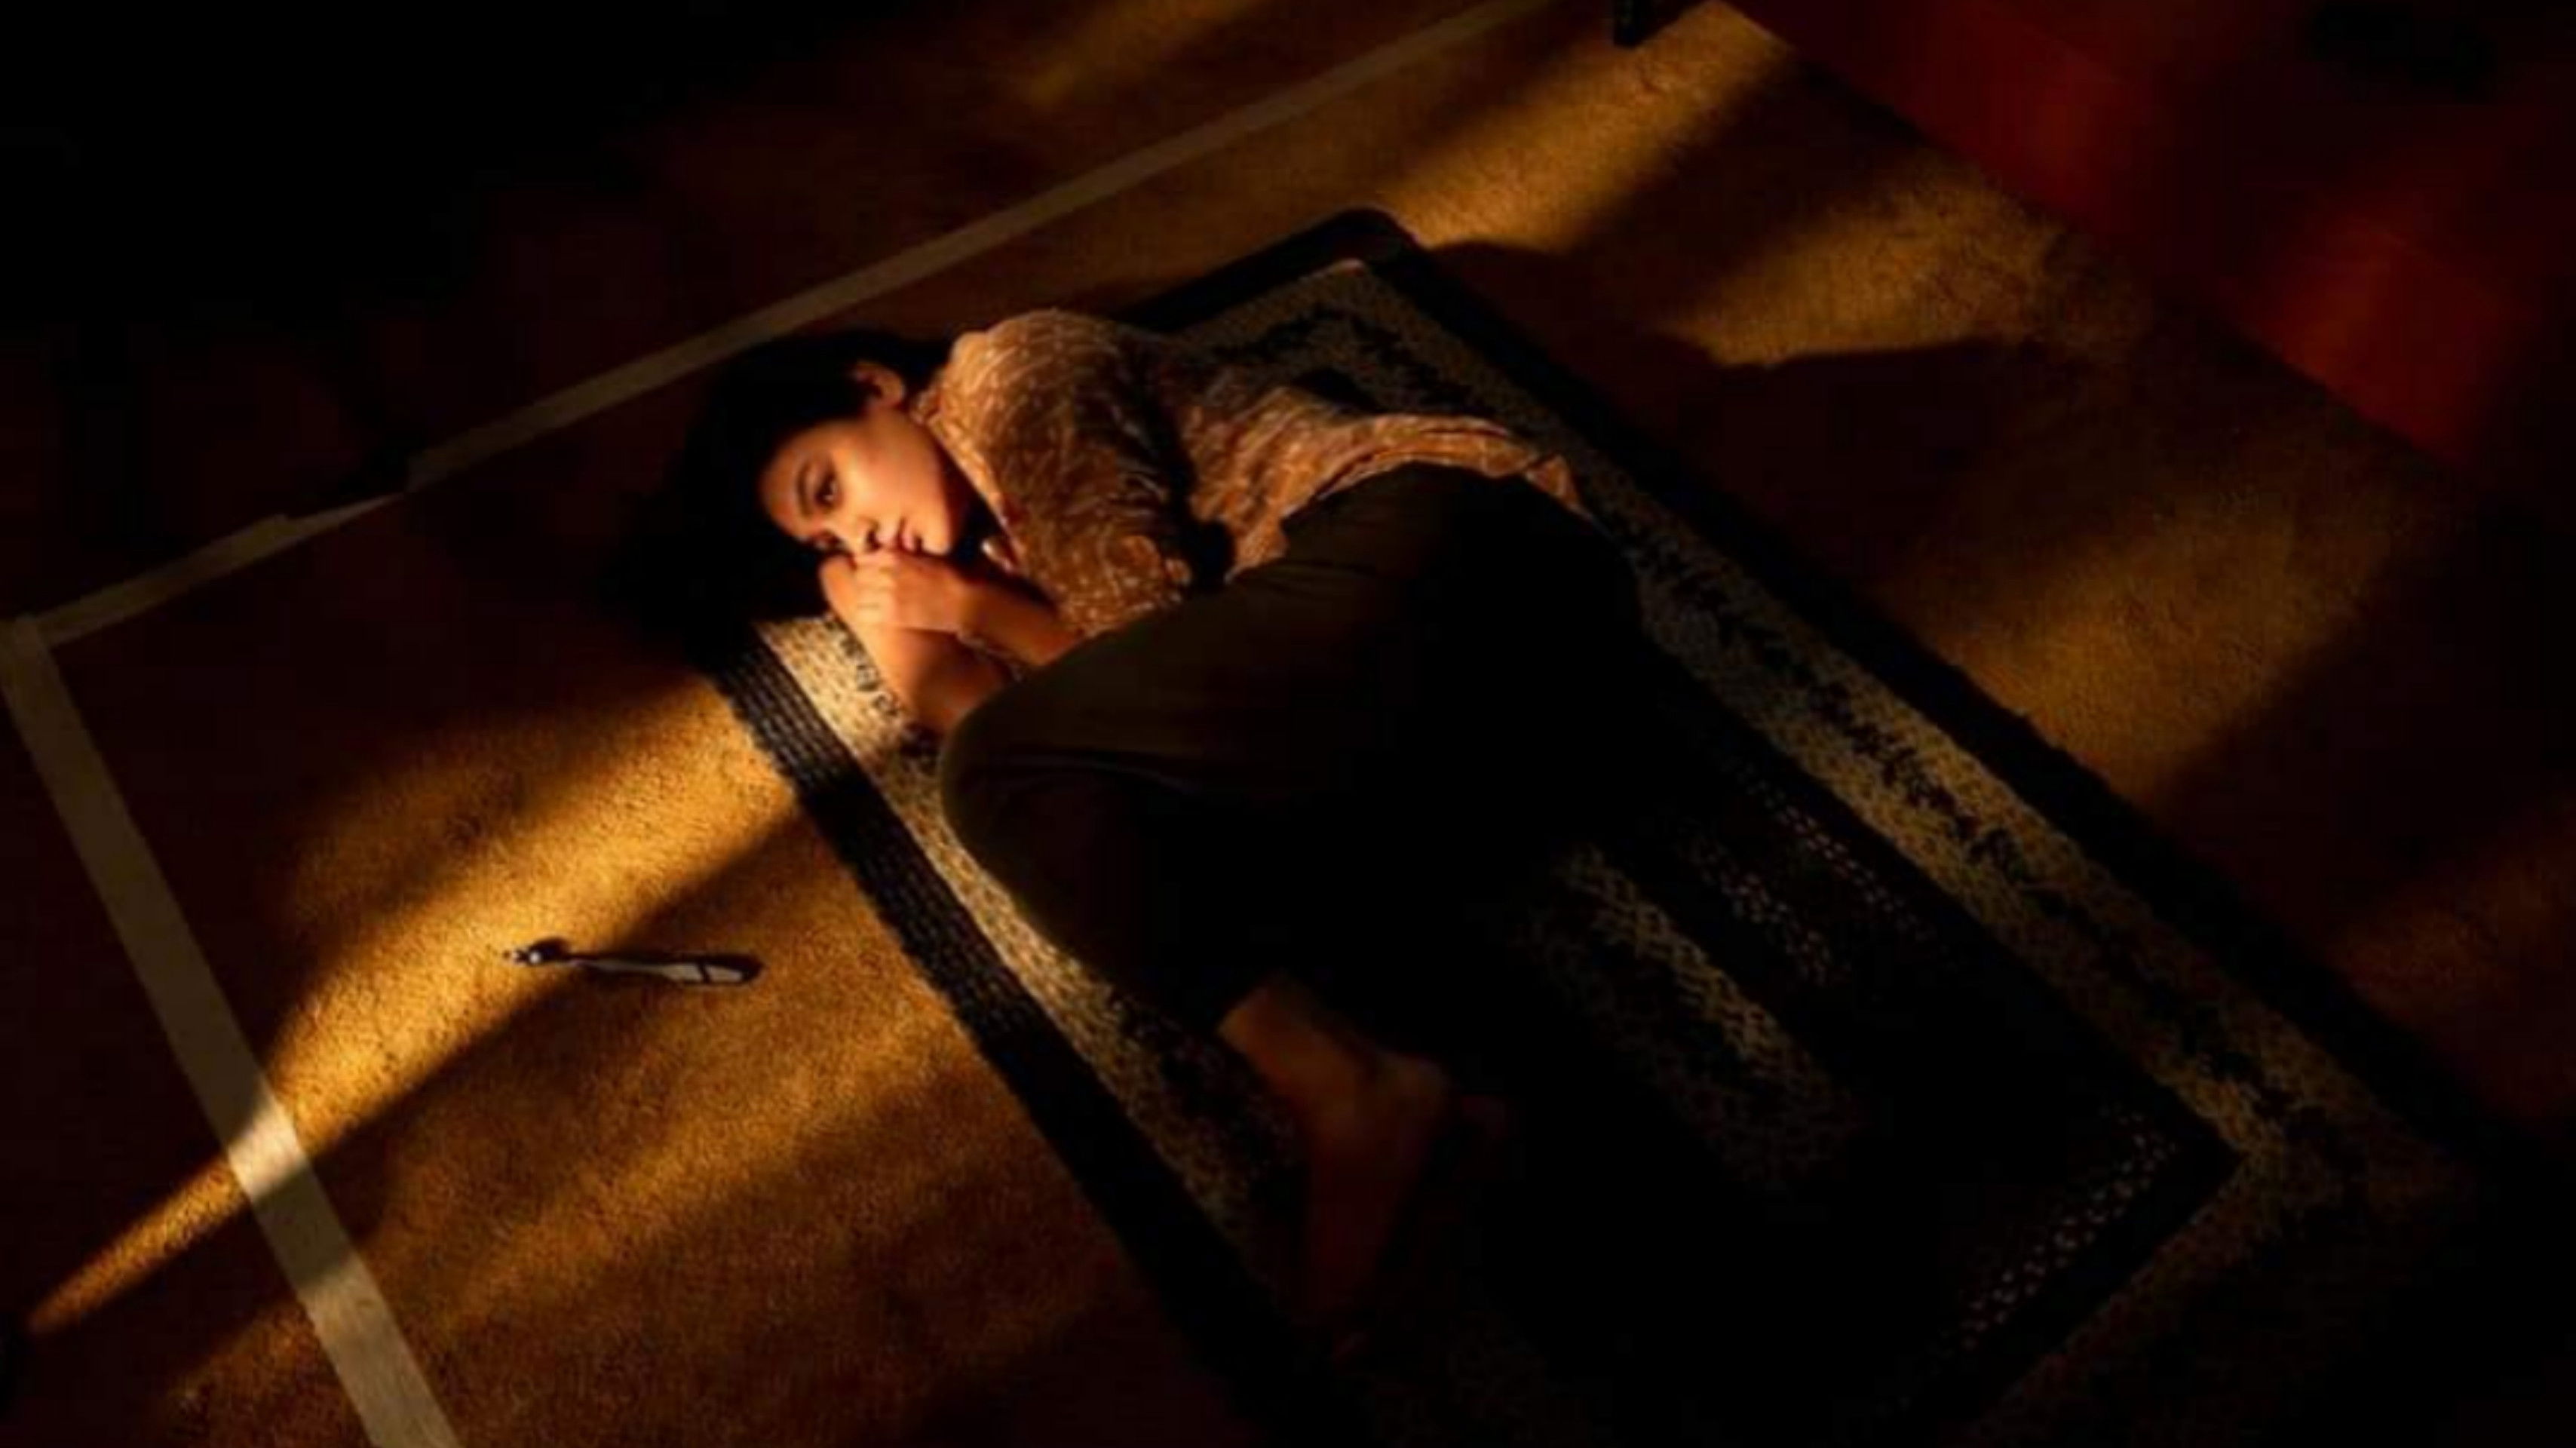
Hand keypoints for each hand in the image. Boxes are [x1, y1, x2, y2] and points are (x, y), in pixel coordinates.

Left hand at [820, 549, 985, 635]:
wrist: (963, 602)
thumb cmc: (948, 578)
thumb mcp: (923, 556)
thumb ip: (900, 554)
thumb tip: (882, 554)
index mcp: (894, 556)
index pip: (862, 558)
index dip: (867, 566)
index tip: (873, 573)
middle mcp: (887, 573)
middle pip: (859, 577)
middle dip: (866, 582)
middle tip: (876, 589)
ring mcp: (888, 595)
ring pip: (860, 595)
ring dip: (866, 599)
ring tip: (878, 602)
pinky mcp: (892, 615)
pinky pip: (864, 613)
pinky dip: (868, 613)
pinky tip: (879, 614)